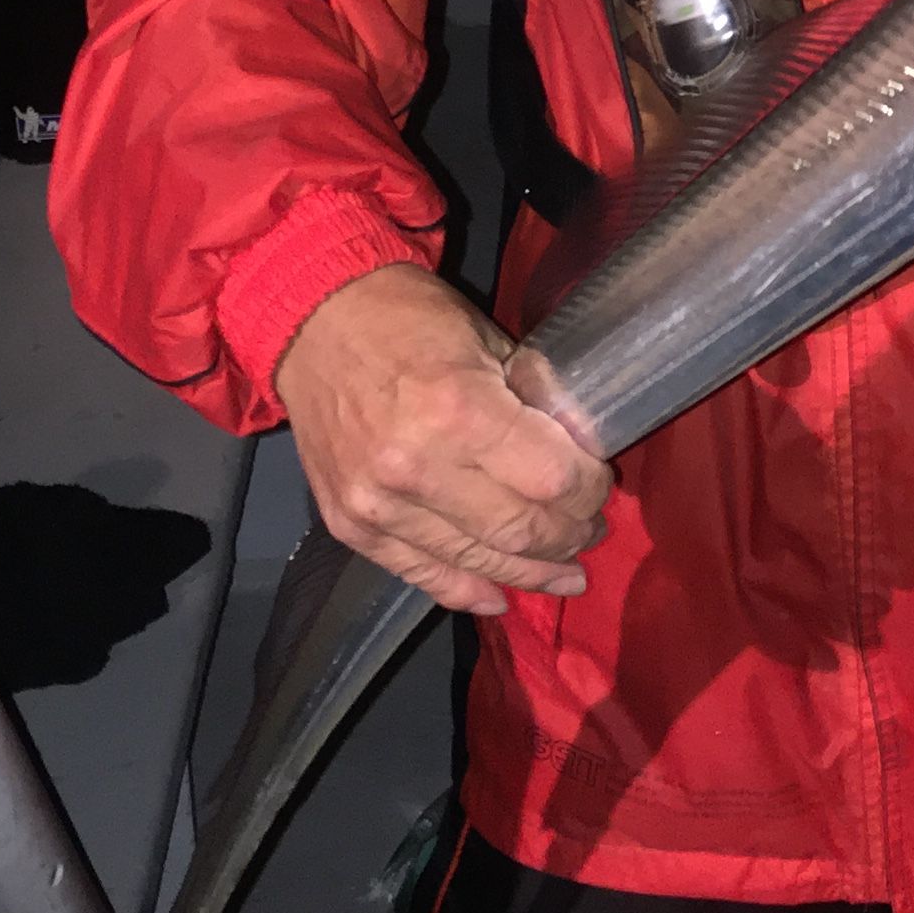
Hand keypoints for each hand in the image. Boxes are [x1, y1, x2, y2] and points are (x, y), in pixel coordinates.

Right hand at [275, 264, 611, 614]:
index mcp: (459, 410)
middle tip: (590, 529)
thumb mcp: (486, 339)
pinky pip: (420, 574)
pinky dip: (467, 590)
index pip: (551, 481)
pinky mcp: (350, 525)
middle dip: (568, 535)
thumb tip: (577, 448)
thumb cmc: (407, 317)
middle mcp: (417, 468)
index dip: (589, 492)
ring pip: (475, 562)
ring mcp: (378, 505)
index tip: (600, 485)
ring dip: (529, 573)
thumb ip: (530, 398)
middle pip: (518, 530)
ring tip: (564, 573)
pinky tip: (502, 595)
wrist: (313, 322)